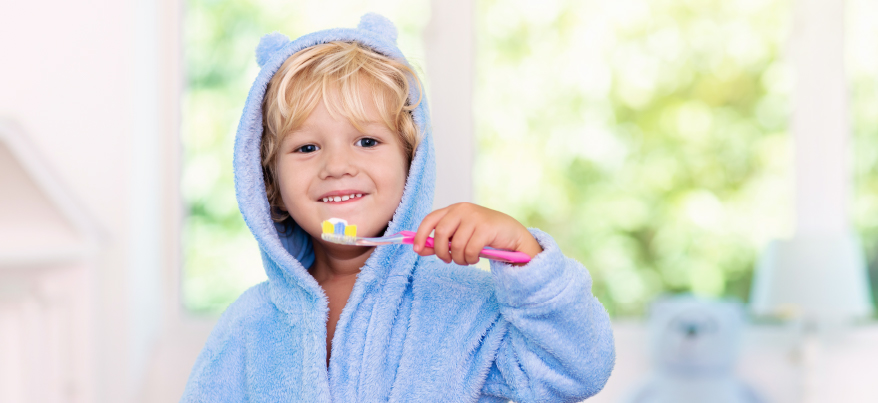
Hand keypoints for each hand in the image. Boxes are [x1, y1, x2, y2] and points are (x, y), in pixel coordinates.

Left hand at [412, 202, 542, 265]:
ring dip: (459, 259)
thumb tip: (420, 249)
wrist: (512, 234)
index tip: (418, 250)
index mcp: (454, 209)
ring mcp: (475, 217)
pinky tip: (476, 258)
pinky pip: (470, 250)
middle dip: (442, 252)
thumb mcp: (460, 235)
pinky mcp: (486, 228)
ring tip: (466, 260)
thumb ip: (442, 240)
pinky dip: (470, 259)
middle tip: (448, 260)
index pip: (430, 219)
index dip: (421, 235)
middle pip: (441, 233)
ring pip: (456, 245)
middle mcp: (463, 210)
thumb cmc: (484, 235)